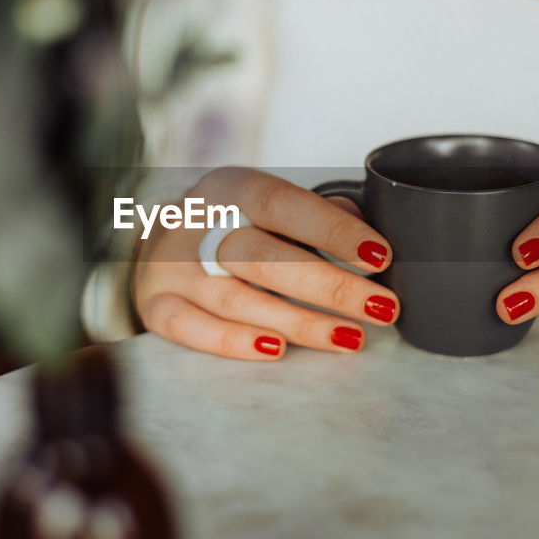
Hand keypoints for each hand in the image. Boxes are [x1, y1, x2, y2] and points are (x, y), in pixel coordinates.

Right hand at [132, 167, 399, 359]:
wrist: (156, 245)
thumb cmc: (231, 226)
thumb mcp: (267, 206)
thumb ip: (316, 215)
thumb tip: (367, 234)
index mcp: (231, 189)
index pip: (281, 205)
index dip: (331, 230)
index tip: (380, 256)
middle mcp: (198, 225)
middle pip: (265, 258)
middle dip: (331, 287)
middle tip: (382, 308)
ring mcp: (173, 268)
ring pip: (236, 299)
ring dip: (299, 322)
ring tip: (349, 337)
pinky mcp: (156, 306)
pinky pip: (193, 329)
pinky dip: (235, 342)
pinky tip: (278, 349)